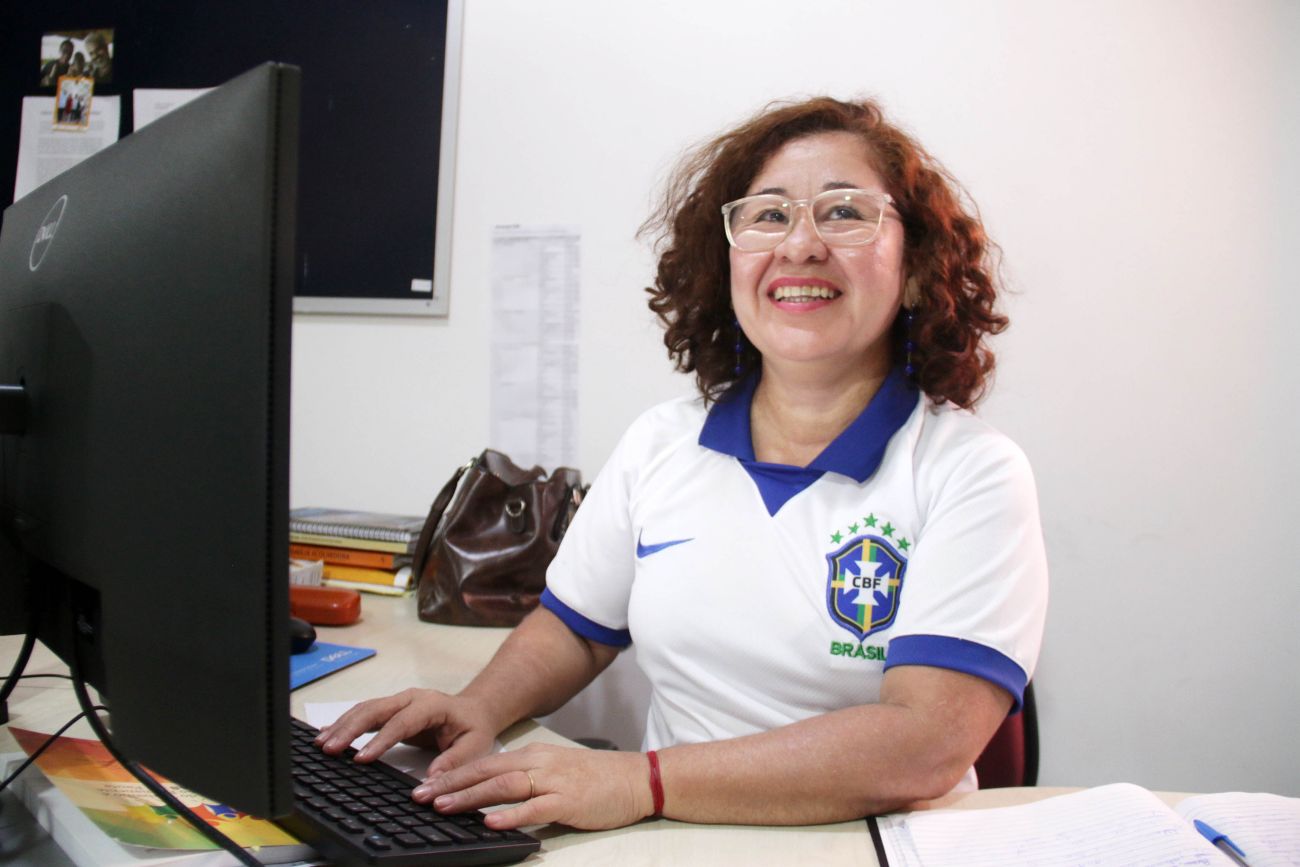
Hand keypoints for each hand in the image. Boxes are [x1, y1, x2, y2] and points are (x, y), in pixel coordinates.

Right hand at [314, 688, 497, 772]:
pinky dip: (344, 723)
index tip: (360, 760)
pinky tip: (326, 733)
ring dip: (341, 725)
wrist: (473, 711)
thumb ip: (453, 763)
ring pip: (364, 710)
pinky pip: (364, 714)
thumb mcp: (474, 747)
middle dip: (349, 728)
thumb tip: (429, 782)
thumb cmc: (472, 729)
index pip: (401, 722)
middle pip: (375, 710)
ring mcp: (398, 702)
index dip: (379, 740)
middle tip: (328, 749)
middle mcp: (410, 699)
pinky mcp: (389, 710)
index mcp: (431, 705)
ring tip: (321, 744)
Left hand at [412, 742, 653, 830]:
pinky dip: (510, 814)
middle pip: (486, 771)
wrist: (636, 777)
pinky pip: (534, 807)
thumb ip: (525, 779)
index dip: (453, 773)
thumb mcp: (555, 770)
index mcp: (533, 754)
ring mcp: (553, 780)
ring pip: (503, 785)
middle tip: (420, 796)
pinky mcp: (568, 800)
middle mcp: (539, 762)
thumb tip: (490, 796)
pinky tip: (490, 822)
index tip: (425, 785)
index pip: (485, 762)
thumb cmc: (596, 778)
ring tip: (443, 807)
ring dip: (470, 797)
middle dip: (451, 784)